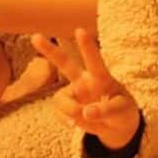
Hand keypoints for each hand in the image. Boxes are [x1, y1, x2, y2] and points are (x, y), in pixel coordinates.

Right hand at [32, 29, 139, 148]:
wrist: (116, 126)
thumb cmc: (123, 111)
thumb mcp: (122, 110)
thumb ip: (106, 110)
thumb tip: (86, 112)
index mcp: (101, 77)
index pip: (94, 60)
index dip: (87, 47)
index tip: (80, 30)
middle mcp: (84, 81)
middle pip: (65, 63)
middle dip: (50, 51)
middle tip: (35, 37)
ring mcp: (73, 94)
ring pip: (60, 98)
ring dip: (69, 110)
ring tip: (81, 118)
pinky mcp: (66, 107)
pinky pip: (59, 112)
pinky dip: (66, 120)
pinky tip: (74, 124)